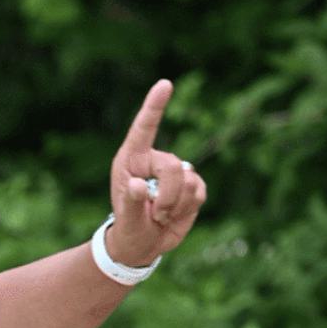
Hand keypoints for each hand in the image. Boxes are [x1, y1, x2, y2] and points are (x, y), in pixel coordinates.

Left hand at [106, 79, 207, 265]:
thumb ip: (132, 202)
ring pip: (189, 179)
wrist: (143, 243)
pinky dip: (189, 206)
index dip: (155, 105)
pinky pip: (200, 191)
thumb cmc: (128, 227)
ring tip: (160, 214)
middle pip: (173, 166)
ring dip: (177, 203)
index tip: (165, 83)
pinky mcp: (192, 186)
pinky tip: (174, 214)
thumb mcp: (126, 218)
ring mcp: (174, 172)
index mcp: (131, 159)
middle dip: (169, 194)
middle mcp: (153, 161)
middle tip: (156, 212)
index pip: (144, 127)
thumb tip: (140, 184)